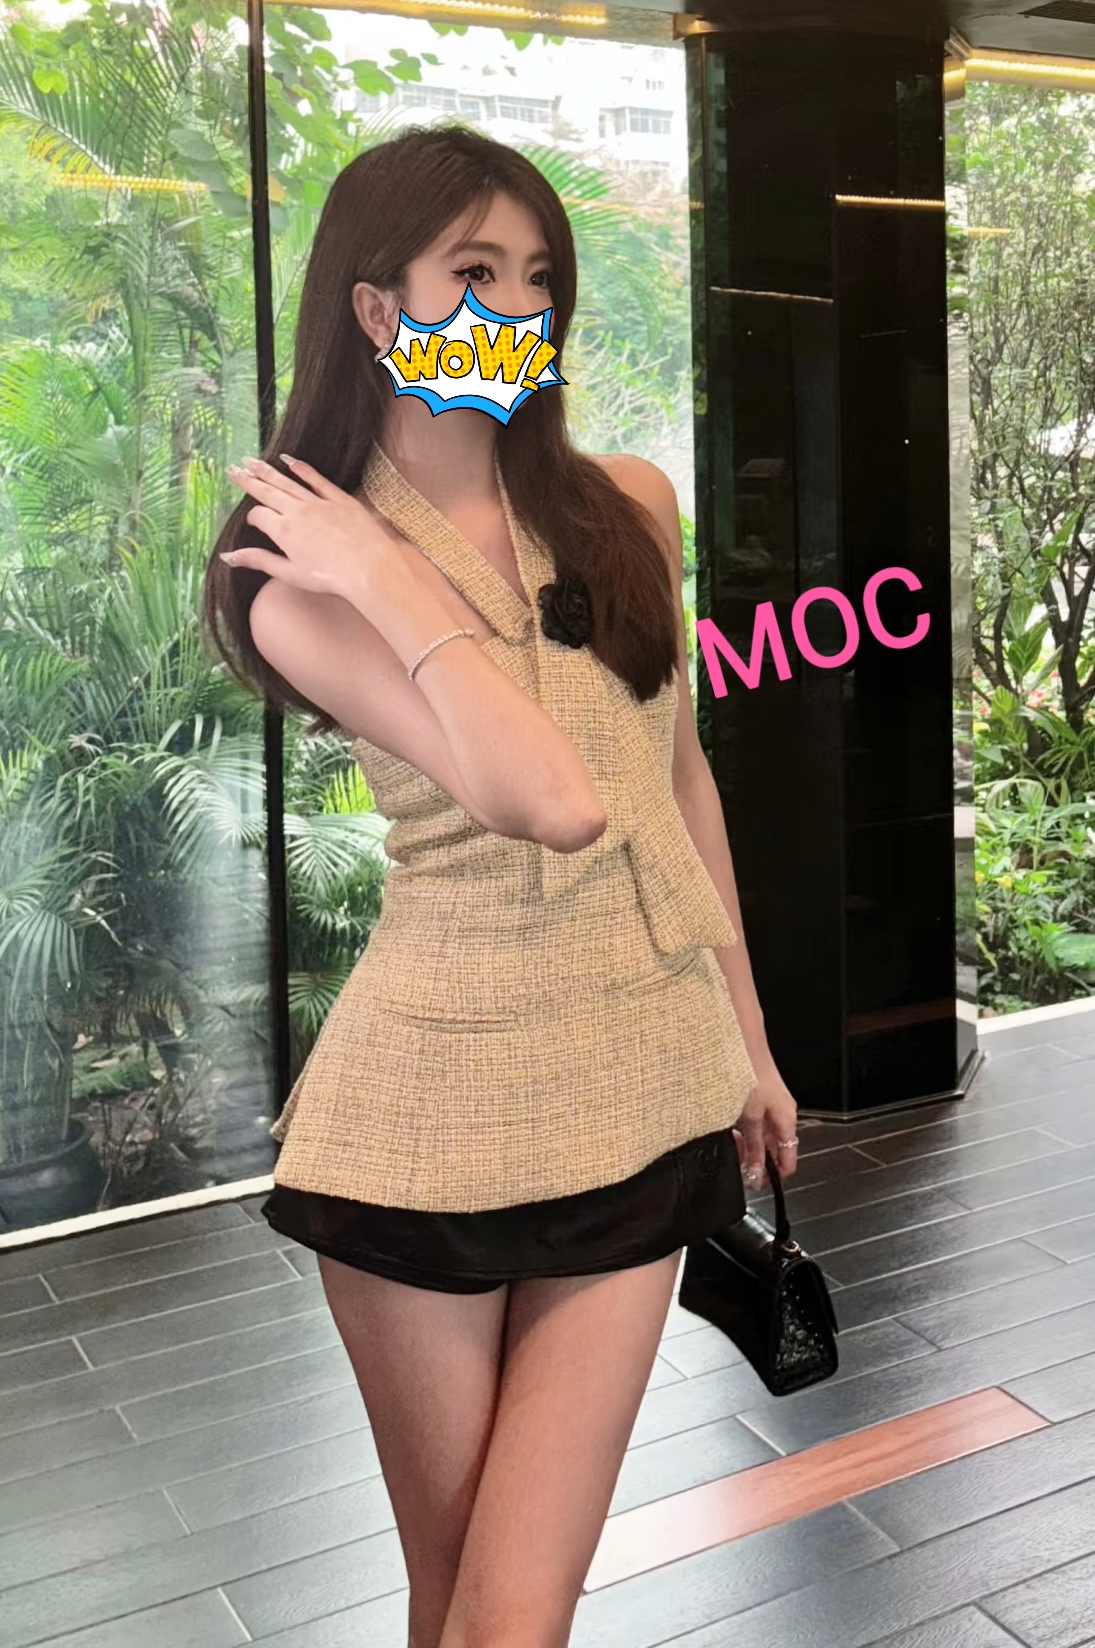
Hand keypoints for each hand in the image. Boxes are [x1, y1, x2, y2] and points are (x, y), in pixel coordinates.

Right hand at [221, 455, 395, 600]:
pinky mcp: (339, 499)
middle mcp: (297, 511)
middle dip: (248, 480)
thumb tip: (228, 556)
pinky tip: (290, 461)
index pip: (259, 516)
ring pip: (287, 482)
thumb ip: (259, 561)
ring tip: (252, 460)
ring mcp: (318, 502)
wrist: (368, 568)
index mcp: (283, 530)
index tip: (254, 523)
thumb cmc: (330, 577)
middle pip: (267, 492)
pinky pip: (317, 480)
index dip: (253, 519)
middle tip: (233, 468)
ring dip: (268, 470)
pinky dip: (302, 469)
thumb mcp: (290, 573)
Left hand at [734, 1058, 798, 1189]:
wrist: (745, 1045)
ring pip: (762, 1136)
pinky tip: (730, 1128)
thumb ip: (753, 1146)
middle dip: (756, 1160)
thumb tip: (755, 1170)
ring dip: (748, 1145)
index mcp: (787, 1121)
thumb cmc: (751, 1074)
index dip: (774, 1176)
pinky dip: (744, 1130)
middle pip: (774, 1149)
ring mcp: (772, 1106)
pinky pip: (755, 1122)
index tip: (757, 1184)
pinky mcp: (760, 1098)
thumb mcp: (750, 1117)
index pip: (789, 1160)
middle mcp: (783, 1114)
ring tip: (732, 1146)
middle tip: (739, 1166)